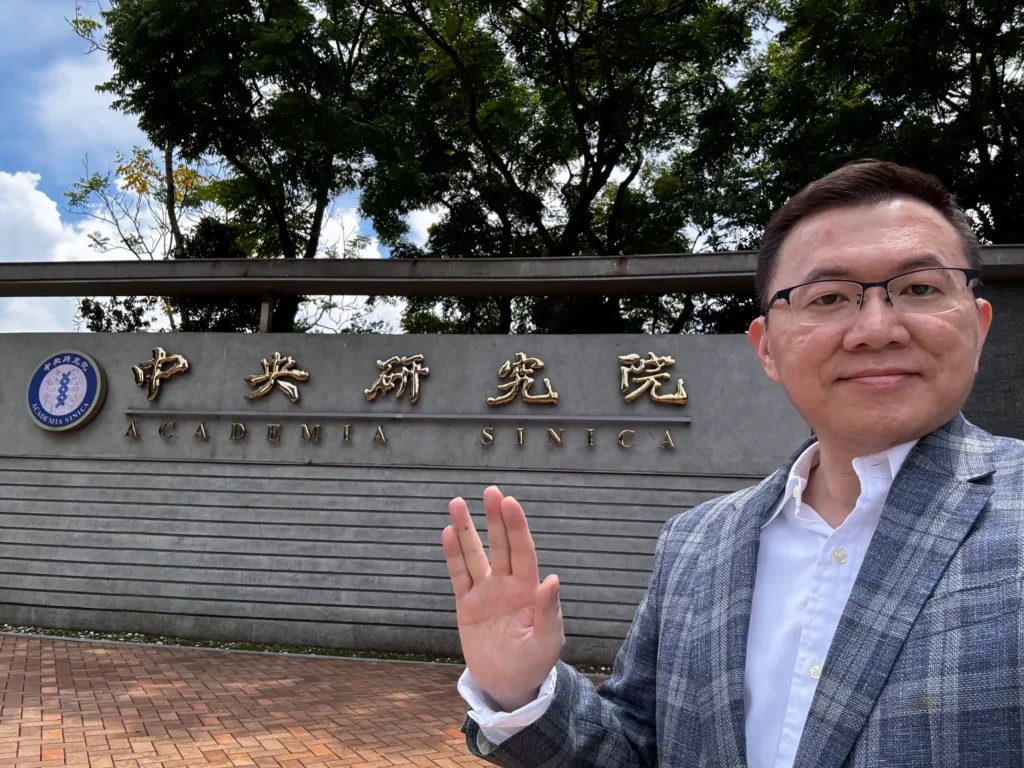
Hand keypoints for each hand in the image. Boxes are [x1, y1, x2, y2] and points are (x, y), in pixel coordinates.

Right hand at [442, 486, 564, 712]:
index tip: (510, 503)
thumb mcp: (548, 640)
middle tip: (490, 491)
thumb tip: (553, 579)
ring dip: (465, 529)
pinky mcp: (466, 605)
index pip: (522, 550)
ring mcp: (485, 592)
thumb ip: (548, 610)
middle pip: (499, 544)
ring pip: (474, 554)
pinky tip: (447, 533)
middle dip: (494, 518)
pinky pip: (458, 576)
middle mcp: (506, 583)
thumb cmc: (534, 662)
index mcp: (528, 588)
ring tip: (456, 503)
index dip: (516, 527)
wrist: (509, 685)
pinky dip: (453, 555)